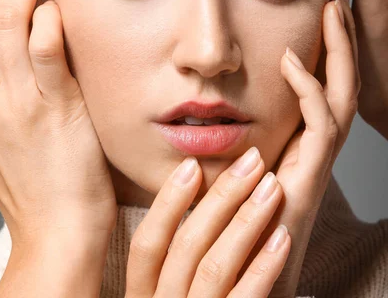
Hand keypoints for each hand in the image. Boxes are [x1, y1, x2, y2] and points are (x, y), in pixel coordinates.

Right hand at [0, 0, 117, 247]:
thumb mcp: (14, 135)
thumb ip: (17, 91)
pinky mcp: (52, 111)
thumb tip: (33, 47)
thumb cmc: (44, 184)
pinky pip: (43, 57)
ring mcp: (19, 102)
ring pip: (9, 26)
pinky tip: (54, 5)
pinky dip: (46, 25)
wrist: (59, 232)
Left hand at [124, 0, 358, 296]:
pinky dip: (310, 91)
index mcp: (294, 139)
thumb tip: (195, 93)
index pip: (319, 81)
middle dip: (342, 37)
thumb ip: (219, 132)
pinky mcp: (306, 179)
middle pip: (340, 80)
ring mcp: (312, 162)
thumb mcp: (223, 163)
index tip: (315, 5)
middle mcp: (310, 147)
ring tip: (332, 8)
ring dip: (339, 51)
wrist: (236, 283)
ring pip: (341, 96)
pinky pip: (322, 128)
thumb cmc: (222, 223)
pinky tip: (292, 62)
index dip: (323, 44)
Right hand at [126, 150, 290, 296]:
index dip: (167, 203)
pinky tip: (281, 236)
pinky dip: (264, 267)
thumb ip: (173, 265)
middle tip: (250, 161)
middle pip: (186, 247)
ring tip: (271, 186)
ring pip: (214, 267)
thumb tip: (196, 202)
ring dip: (246, 220)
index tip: (192, 165)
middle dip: (221, 197)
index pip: (146, 245)